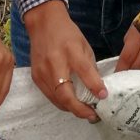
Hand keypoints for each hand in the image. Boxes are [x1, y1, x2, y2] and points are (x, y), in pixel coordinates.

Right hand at [23, 0, 105, 120]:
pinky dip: (61, 102)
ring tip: (85, 111)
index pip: (84, 71)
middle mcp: (54, 62)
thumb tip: (98, 88)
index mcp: (71, 50)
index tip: (104, 96)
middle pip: (65, 94)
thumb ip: (90, 67)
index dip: (95, 86)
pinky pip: (50, 96)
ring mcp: (42, 72)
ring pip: (57, 100)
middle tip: (93, 115)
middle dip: (80, 109)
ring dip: (72, 109)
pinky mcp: (36, 77)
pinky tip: (71, 103)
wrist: (43, 24)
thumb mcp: (84, 45)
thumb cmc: (67, 34)